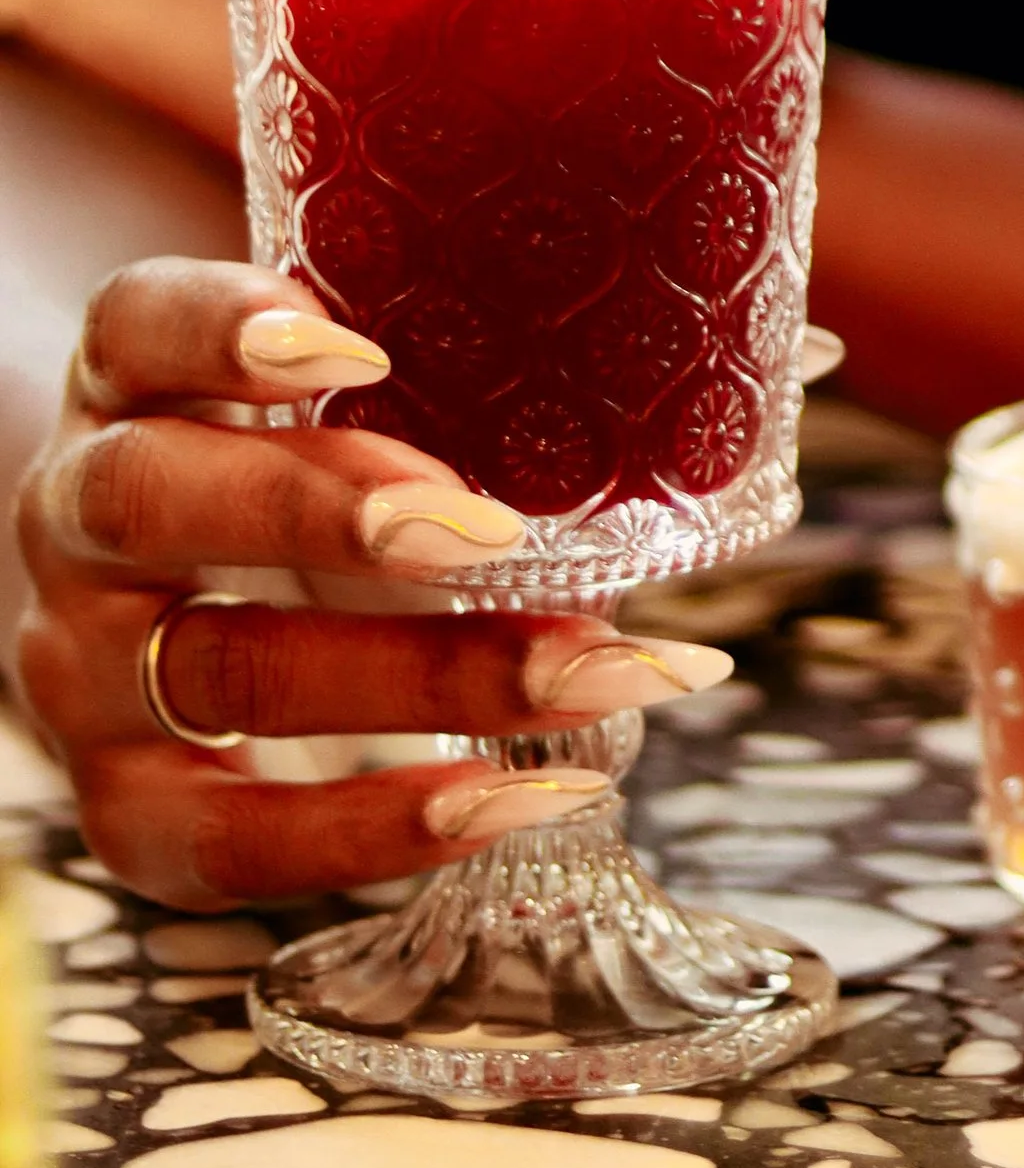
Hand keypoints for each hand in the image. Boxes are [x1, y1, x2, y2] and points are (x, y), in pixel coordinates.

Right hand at [12, 258, 733, 909]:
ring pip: (217, 674)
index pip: (141, 326)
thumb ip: (527, 366)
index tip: (353, 339)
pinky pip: (225, 841)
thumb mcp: (375, 399)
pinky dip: (378, 827)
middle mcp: (78, 515)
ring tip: (601, 668)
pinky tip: (524, 798)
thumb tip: (801, 352)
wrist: (160, 605)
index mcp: (135, 378)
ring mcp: (82, 671)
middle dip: (325, 514)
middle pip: (162, 501)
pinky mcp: (122, 807)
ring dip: (420, 677)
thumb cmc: (309, 468)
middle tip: (489, 526)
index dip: (229, 327)